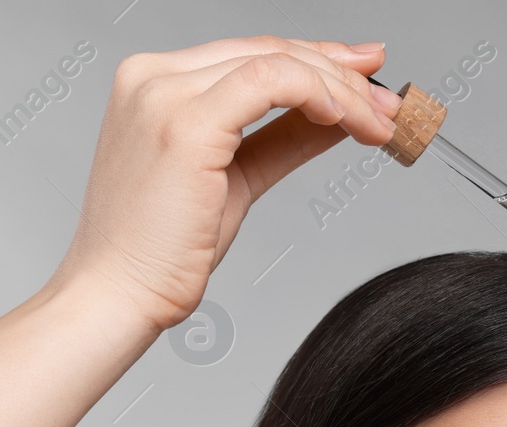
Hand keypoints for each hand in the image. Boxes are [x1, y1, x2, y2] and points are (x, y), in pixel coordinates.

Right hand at [43, 36, 400, 335]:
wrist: (118, 295)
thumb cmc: (164, 251)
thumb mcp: (237, 179)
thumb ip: (283, 140)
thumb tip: (337, 117)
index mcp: (154, 84)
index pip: (251, 55)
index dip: (317, 60)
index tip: (365, 76)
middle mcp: (153, 77)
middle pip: (267, 51)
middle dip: (341, 72)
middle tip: (388, 103)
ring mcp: (165, 94)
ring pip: (276, 62)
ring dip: (341, 90)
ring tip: (380, 123)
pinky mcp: (185, 123)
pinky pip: (270, 82)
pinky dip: (318, 93)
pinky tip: (345, 118)